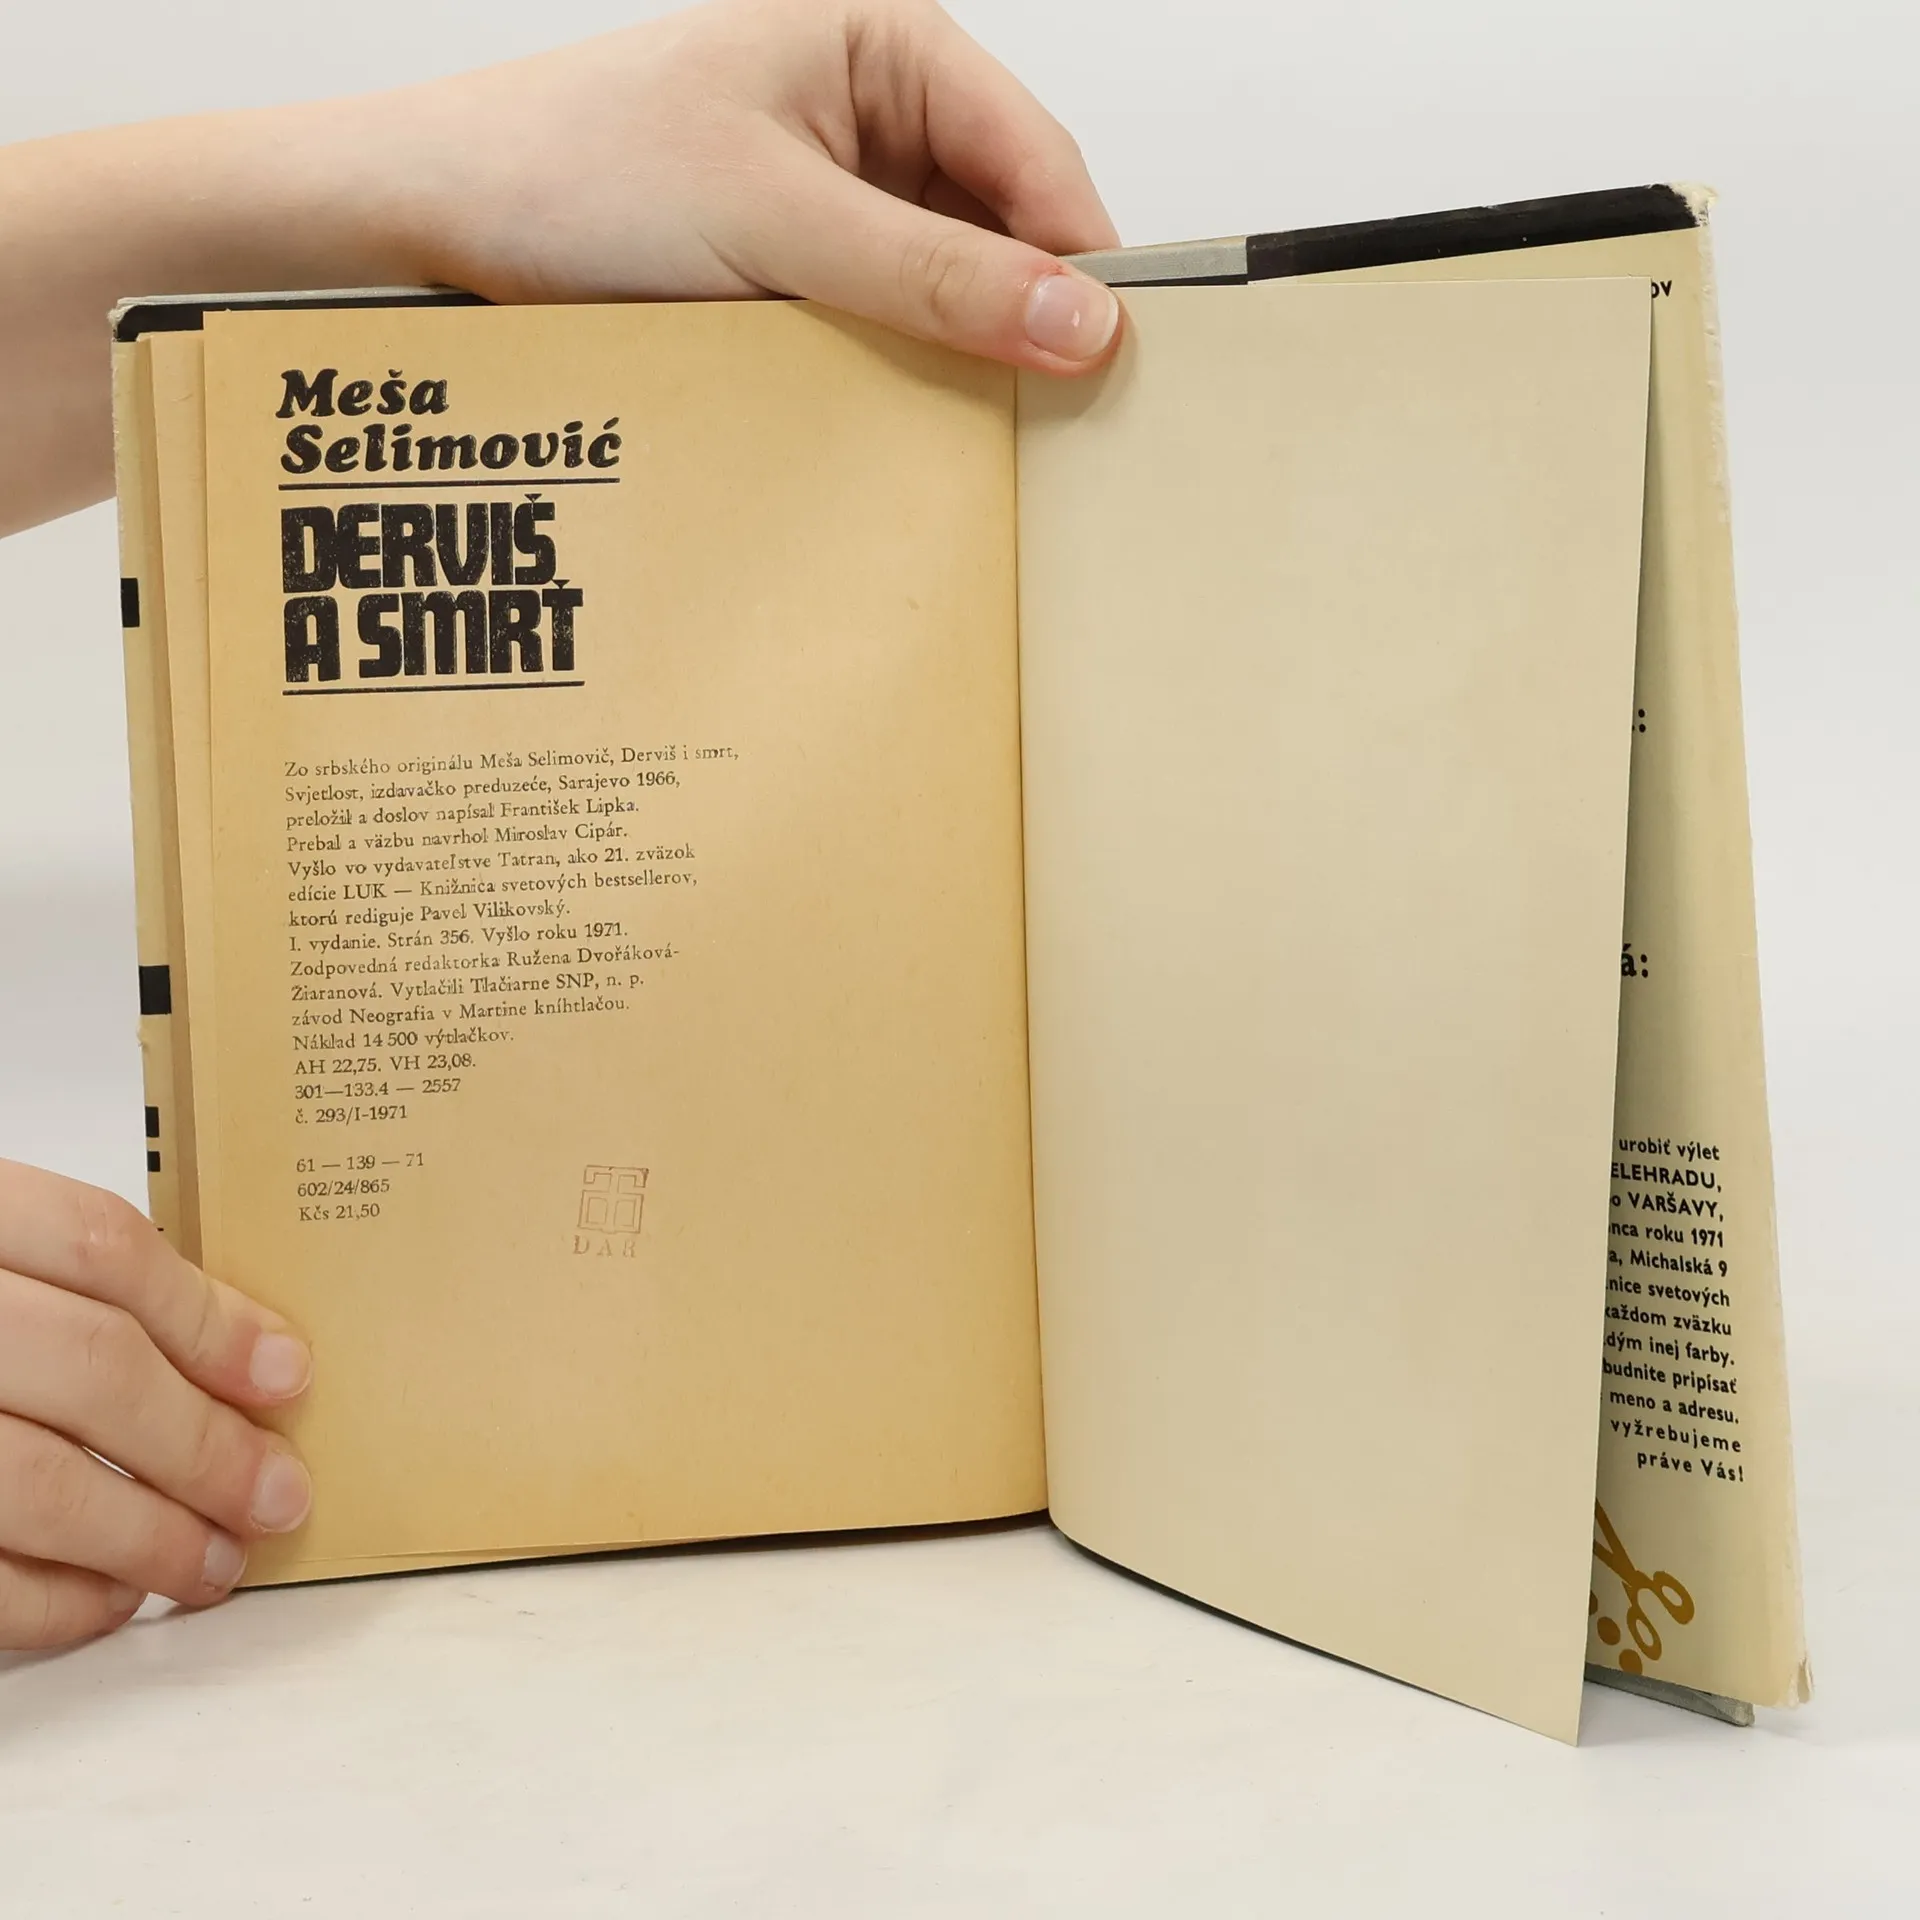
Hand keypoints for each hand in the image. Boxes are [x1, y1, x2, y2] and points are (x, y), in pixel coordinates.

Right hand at [0, 1161, 311, 1649]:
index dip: (209, 1317)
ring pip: (34, 1482)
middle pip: (91, 1369)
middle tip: (278, 1493)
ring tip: (215, 1564)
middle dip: (204, 1444)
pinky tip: (107, 1603)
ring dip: (146, 1537)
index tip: (287, 1374)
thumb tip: (231, 1354)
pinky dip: (51, 1600)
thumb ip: (62, 1283)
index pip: (101, 1249)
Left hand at [368, 0, 1124, 372]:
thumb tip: (1076, 317)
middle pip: (1006, 223)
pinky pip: (891, 317)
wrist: (444, 215)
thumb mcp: (775, 223)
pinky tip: (898, 412)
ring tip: (968, 421)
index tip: (1110, 365)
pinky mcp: (802, 259)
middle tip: (1049, 417)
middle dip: (1024, 314)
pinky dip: (903, 366)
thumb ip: (933, 275)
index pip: (1036, 156)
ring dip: (960, 350)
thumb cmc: (576, 170)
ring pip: (953, 281)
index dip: (1082, 261)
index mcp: (885, 44)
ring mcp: (839, 189)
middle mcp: (873, 111)